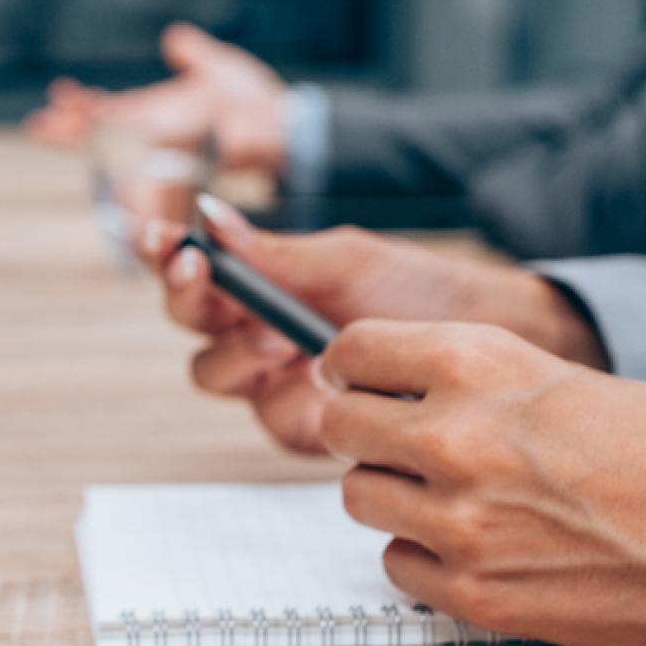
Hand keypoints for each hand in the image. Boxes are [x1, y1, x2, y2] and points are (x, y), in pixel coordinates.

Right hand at [26, 24, 288, 172]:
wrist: (286, 125)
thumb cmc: (254, 102)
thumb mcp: (217, 69)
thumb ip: (194, 55)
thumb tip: (175, 37)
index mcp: (158, 114)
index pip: (111, 113)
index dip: (83, 108)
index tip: (58, 96)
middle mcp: (157, 135)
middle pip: (103, 136)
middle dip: (72, 130)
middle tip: (38, 124)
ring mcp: (169, 148)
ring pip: (118, 150)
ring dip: (88, 141)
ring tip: (55, 130)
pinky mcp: (188, 157)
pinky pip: (151, 161)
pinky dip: (128, 159)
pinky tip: (107, 148)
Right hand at [132, 187, 605, 454]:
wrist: (483, 341)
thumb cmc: (416, 289)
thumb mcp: (347, 259)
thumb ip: (277, 251)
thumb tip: (210, 216)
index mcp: (260, 283)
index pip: (193, 268)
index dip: (165, 254)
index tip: (163, 236)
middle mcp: (254, 333)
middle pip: (187, 322)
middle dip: (187, 296)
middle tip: (203, 273)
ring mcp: (274, 383)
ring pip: (212, 374)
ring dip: (236, 348)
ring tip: (280, 334)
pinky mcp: (304, 429)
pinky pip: (267, 418)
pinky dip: (283, 394)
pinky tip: (314, 378)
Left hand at [318, 319, 645, 645]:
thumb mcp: (564, 379)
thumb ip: (474, 381)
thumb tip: (391, 388)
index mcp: (479, 365)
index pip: (350, 353)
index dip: (353, 369)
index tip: (364, 383)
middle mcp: (454, 438)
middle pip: (339, 427)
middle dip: (368, 434)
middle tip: (410, 446)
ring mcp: (459, 522)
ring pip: (359, 498)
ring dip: (397, 497)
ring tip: (463, 499)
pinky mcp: (474, 593)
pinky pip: (398, 566)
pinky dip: (427, 559)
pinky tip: (484, 549)